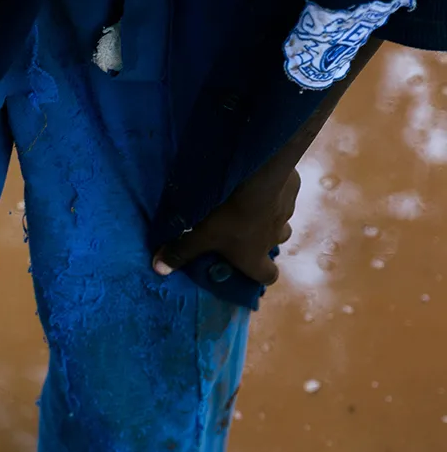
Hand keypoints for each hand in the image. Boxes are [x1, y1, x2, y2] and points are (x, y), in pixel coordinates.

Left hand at [152, 165, 300, 285]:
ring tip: (251, 208)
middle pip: (275, 244)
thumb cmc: (226, 215)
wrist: (256, 176)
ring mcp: (286, 213)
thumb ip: (180, 252)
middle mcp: (274, 238)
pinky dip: (274, 193)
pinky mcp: (292, 190)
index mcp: (254, 256)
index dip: (260, 275)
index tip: (251, 270)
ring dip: (268, 218)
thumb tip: (158, 270)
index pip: (267, 276)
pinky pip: (284, 195)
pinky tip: (259, 185)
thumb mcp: (198, 236)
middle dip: (263, 241)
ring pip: (281, 221)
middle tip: (245, 232)